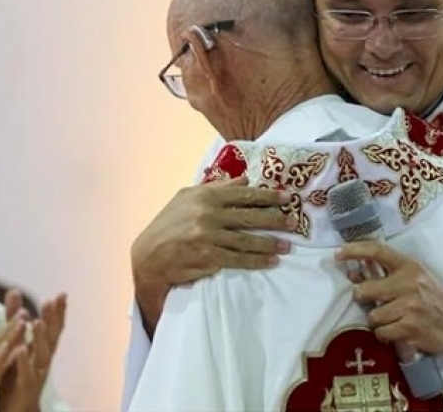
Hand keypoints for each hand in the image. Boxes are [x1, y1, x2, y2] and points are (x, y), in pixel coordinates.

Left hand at [0, 291, 67, 411]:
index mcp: (41, 348)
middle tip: (52, 301)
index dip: (58, 312)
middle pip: (52, 337)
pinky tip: (21, 349)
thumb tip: (14, 290)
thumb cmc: (17, 373)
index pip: (53, 327)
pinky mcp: (26, 387)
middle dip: (53, 319)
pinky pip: (26, 373)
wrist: (16, 408)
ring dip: (41, 338)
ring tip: (37, 321)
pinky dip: (24, 362)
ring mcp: (37, 374)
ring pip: (42, 354)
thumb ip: (14, 318)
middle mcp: (44, 359)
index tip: (62, 294)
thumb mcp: (15, 341)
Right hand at [131, 177, 293, 332]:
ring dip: (270, 243)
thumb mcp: (187, 198)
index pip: (242, 194)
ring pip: (247, 240)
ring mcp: (208, 237)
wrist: (149, 256)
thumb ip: (216, 188)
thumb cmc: (168, 224)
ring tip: (287, 245)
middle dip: (274, 219)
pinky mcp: (208, 257)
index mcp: (204, 196)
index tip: (286, 197)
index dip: (267, 196)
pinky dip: (257, 261)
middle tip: (293, 221)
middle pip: (249, 216)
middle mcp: (208, 214)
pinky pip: (239, 259)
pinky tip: (270, 262)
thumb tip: (244, 179)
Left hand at [337, 241, 442, 354]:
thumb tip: (352, 273)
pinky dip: (386, 335)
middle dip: (364, 299)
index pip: (377, 251)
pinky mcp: (411, 328)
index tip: (338, 254)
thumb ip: (386, 274)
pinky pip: (382, 333)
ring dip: (378, 321)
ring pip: (372, 316)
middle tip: (376, 302)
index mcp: (409, 266)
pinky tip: (398, 332)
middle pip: (364, 291)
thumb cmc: (435, 297)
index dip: (354, 250)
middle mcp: (408, 283)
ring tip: (393, 319)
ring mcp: (409, 307)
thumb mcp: (415, 277)